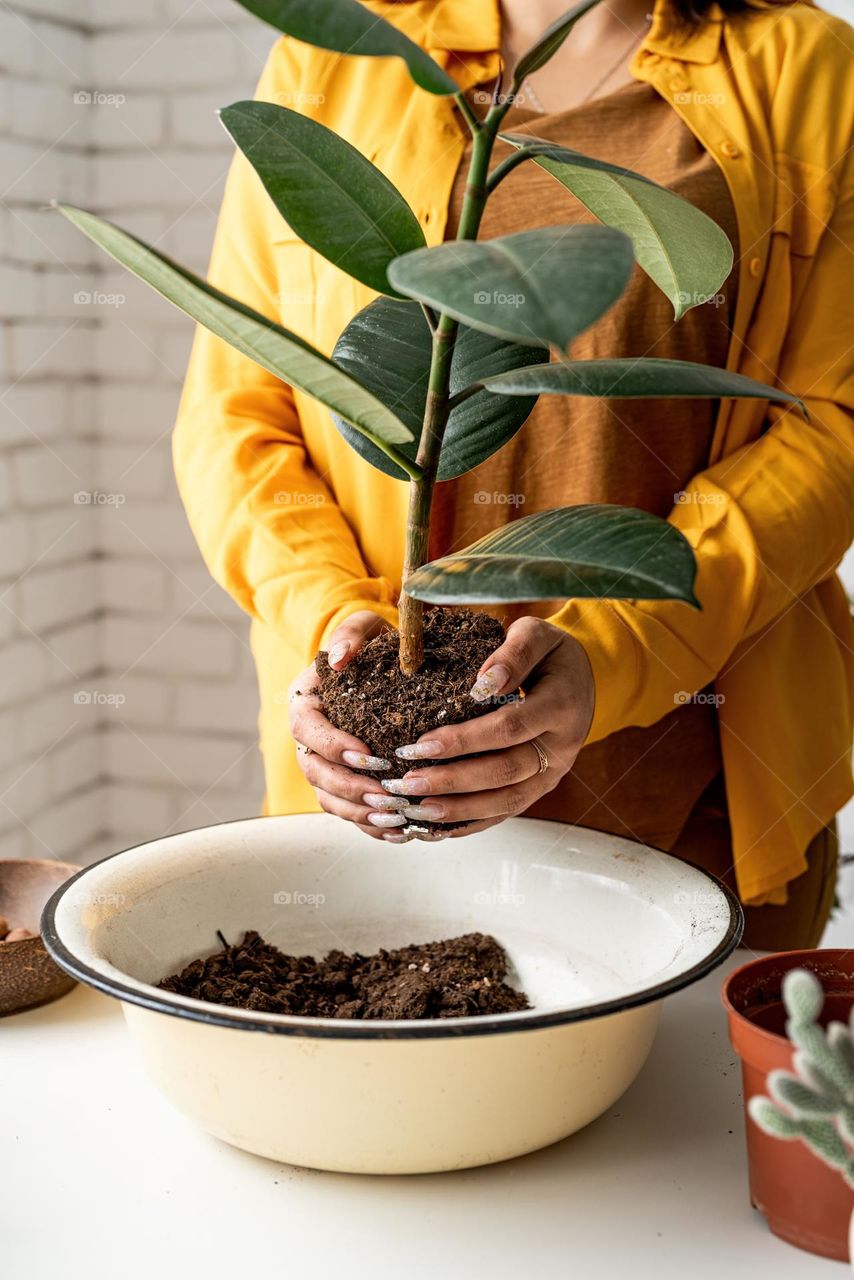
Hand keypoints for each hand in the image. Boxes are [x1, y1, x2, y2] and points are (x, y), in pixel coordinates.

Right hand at [290, 611, 412, 840]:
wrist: (387, 664)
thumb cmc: (376, 643)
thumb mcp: (366, 627)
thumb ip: (352, 636)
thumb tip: (340, 657)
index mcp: (306, 701)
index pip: (308, 729)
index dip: (333, 746)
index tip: (366, 754)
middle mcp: (310, 737)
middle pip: (315, 772)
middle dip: (349, 787)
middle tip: (385, 794)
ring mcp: (326, 764)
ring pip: (330, 798)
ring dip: (360, 813)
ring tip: (395, 818)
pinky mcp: (345, 783)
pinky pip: (350, 812)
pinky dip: (371, 826)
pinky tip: (401, 833)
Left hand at [380, 617, 593, 838]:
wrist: (583, 678)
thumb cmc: (550, 653)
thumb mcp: (537, 634)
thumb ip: (514, 652)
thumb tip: (483, 682)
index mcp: (561, 706)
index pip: (509, 728)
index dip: (465, 739)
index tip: (421, 742)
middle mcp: (561, 747)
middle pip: (504, 772)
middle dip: (452, 781)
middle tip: (408, 782)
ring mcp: (552, 773)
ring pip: (505, 801)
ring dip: (458, 809)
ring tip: (415, 809)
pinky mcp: (540, 788)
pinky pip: (505, 812)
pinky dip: (470, 823)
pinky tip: (434, 827)